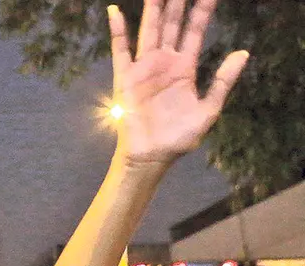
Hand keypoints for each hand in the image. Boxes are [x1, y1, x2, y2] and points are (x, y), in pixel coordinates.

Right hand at [109, 0, 248, 165]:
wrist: (152, 155)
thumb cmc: (179, 137)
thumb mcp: (209, 109)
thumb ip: (223, 81)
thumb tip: (243, 53)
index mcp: (185, 68)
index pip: (194, 31)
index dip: (202, 11)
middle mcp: (164, 63)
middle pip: (171, 25)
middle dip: (176, 3)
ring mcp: (144, 68)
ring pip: (149, 31)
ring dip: (152, 10)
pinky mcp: (126, 78)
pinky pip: (120, 51)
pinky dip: (118, 31)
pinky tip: (116, 12)